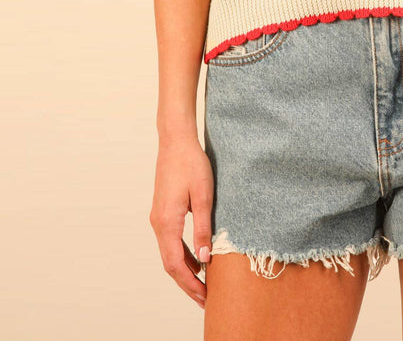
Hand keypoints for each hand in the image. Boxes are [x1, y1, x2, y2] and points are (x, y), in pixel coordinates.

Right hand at [149, 136, 214, 309]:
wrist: (176, 140)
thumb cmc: (191, 164)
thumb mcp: (204, 196)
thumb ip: (203, 228)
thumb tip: (205, 259)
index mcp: (167, 222)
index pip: (176, 264)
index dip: (190, 284)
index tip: (205, 298)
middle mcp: (158, 223)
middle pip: (170, 264)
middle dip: (187, 284)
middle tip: (205, 300)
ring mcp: (158, 218)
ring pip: (169, 254)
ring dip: (185, 271)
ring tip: (203, 285)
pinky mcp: (163, 211)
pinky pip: (171, 241)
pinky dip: (183, 255)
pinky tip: (198, 259)